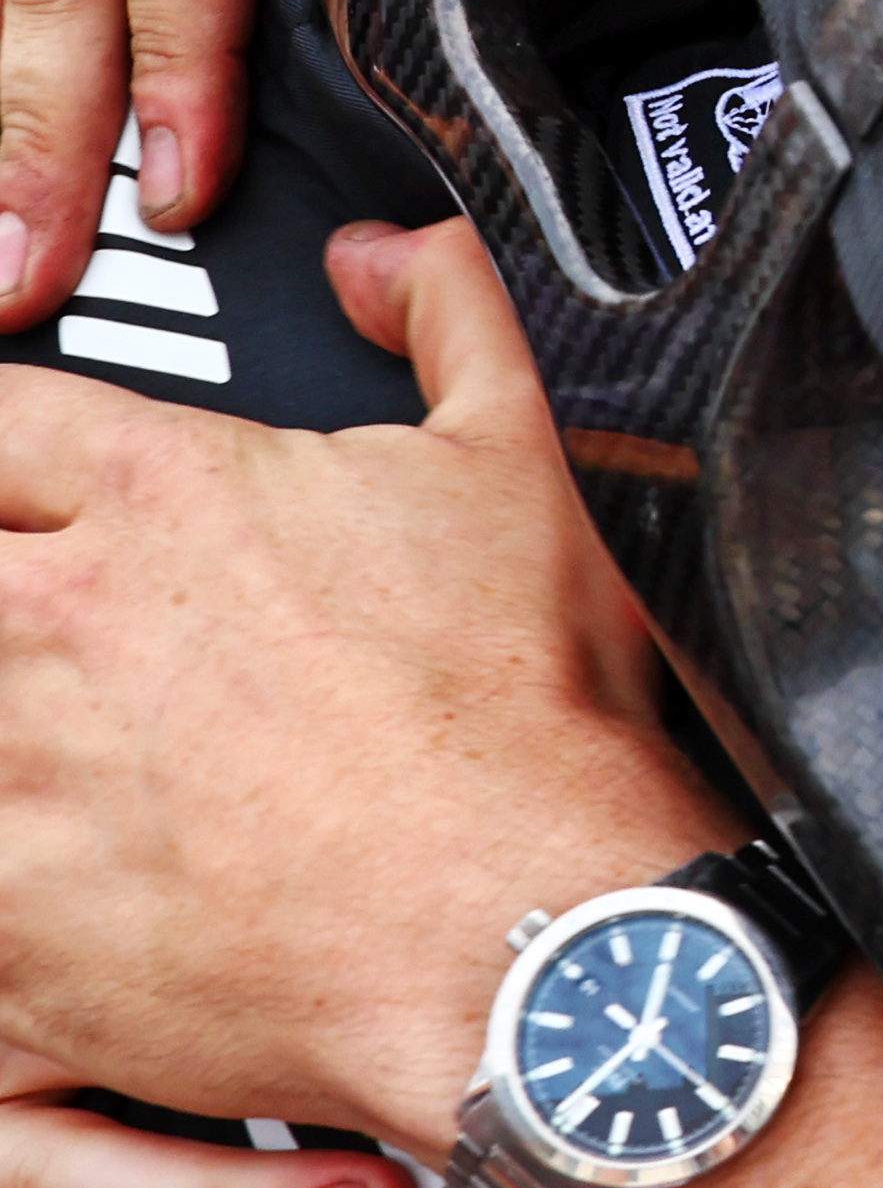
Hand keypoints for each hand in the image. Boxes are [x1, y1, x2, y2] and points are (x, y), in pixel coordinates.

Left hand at [0, 220, 710, 1153]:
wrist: (525, 930)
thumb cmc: (522, 722)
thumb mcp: (517, 468)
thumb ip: (444, 319)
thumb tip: (388, 257)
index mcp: (163, 489)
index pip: (1, 418)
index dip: (8, 446)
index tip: (22, 482)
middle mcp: (59, 615)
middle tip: (42, 620)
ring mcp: (17, 765)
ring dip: (1, 713)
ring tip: (48, 738)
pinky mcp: (9, 906)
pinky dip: (6, 837)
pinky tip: (53, 843)